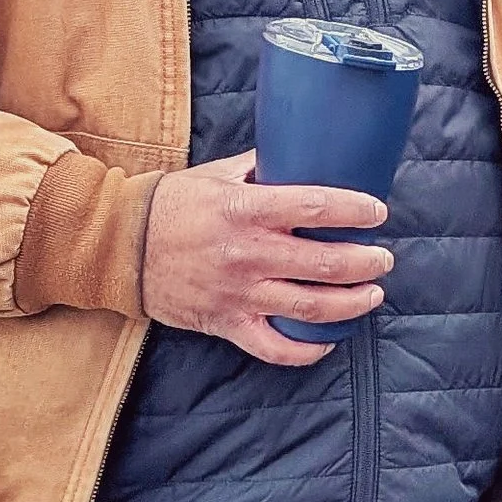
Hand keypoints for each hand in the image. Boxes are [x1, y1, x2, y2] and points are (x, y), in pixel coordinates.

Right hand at [140, 151, 391, 368]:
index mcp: (245, 209)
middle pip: (324, 264)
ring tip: (372, 293)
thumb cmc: (172, 205)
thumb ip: (261, 165)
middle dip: (365, 262)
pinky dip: (307, 350)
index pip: (315, 207)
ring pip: (311, 308)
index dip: (355, 210)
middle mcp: (247, 253)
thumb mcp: (217, 173)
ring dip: (351, 303)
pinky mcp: (227, 323)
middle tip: (382, 258)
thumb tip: (301, 151)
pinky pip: (276, 347)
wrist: (120, 245)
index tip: (376, 212)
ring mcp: (239, 293)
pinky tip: (328, 341)